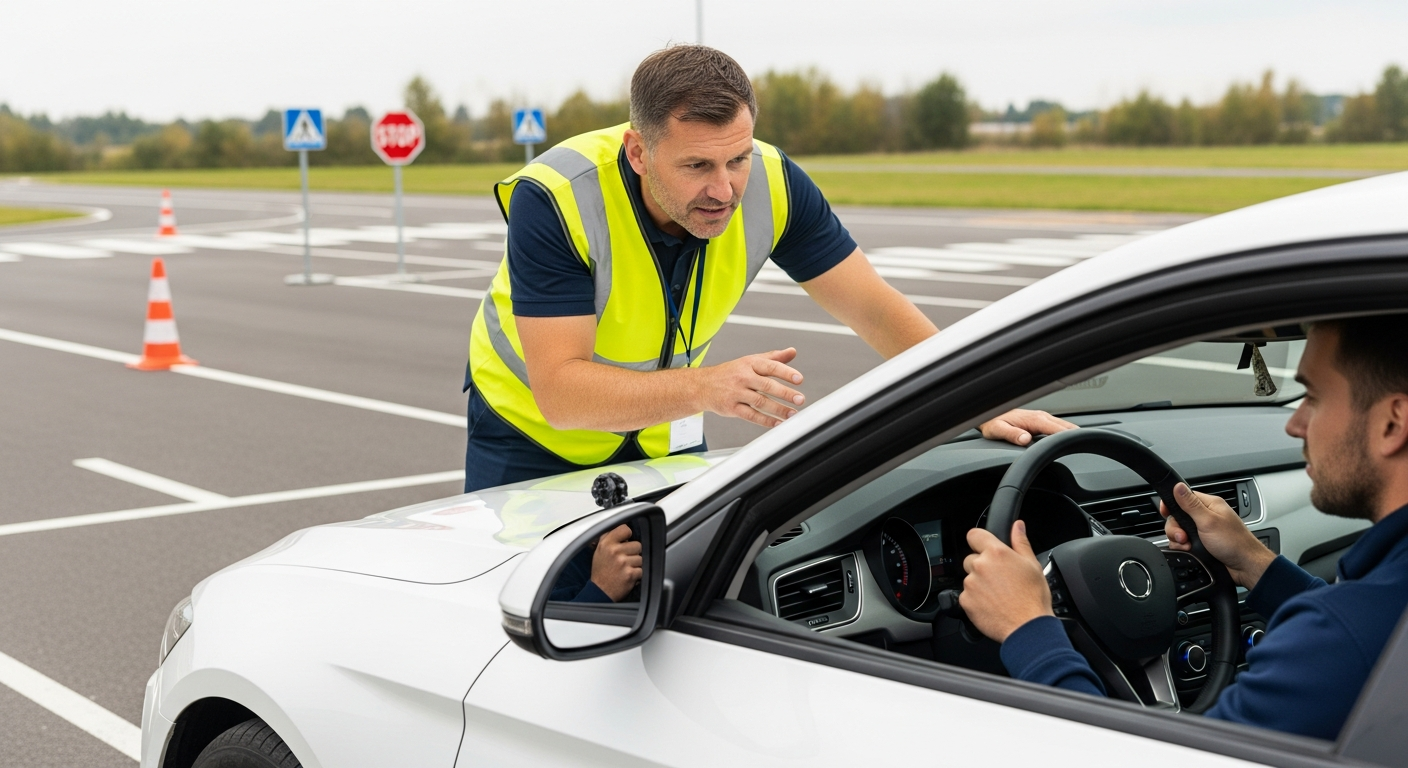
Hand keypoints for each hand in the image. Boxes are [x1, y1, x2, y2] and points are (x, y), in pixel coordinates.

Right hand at [589, 524, 642, 601]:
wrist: (600, 592)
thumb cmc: (601, 571)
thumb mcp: (599, 551)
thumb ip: (609, 538)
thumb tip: (622, 528)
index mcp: (607, 544)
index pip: (625, 529)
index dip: (628, 535)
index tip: (627, 540)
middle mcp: (615, 551)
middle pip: (637, 545)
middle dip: (634, 552)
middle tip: (625, 559)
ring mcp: (623, 563)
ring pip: (641, 558)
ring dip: (636, 564)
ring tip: (626, 569)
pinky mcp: (630, 574)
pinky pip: (642, 570)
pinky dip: (638, 574)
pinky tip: (629, 576)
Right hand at [698, 348, 805, 427]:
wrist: (702, 386)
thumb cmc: (730, 373)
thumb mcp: (750, 361)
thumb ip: (773, 358)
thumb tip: (792, 352)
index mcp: (749, 363)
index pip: (770, 366)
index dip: (786, 372)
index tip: (799, 379)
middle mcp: (742, 377)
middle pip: (767, 385)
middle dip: (785, 393)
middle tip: (800, 399)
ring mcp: (736, 393)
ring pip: (760, 402)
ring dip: (778, 409)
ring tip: (792, 413)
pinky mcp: (731, 408)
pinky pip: (750, 415)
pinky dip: (765, 420)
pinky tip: (777, 423)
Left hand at [960, 521, 1052, 642]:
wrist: (1027, 627)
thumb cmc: (1033, 598)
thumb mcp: (1032, 565)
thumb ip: (1020, 542)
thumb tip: (1017, 526)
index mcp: (996, 553)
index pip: (974, 535)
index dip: (979, 540)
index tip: (984, 546)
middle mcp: (980, 566)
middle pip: (972, 559)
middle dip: (982, 566)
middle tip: (1000, 579)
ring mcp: (970, 584)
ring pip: (970, 578)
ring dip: (979, 583)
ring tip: (999, 594)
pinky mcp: (965, 601)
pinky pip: (966, 595)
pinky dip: (976, 599)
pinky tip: (992, 605)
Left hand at [980, 409, 1076, 445]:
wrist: (988, 413)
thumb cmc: (991, 421)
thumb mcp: (997, 430)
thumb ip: (1011, 434)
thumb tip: (1025, 439)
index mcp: (1034, 419)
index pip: (1058, 429)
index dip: (1070, 438)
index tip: (1080, 445)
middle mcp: (1041, 417)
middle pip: (1067, 428)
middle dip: (1077, 437)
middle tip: (1089, 447)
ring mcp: (1042, 418)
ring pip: (1065, 427)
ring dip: (1074, 435)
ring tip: (1085, 445)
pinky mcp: (1041, 421)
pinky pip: (1059, 428)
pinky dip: (1067, 434)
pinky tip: (1070, 442)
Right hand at [1161, 483, 1274, 588]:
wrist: (1245, 567)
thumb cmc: (1234, 543)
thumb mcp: (1209, 521)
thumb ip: (1191, 504)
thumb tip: (1178, 486)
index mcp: (1209, 505)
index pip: (1183, 497)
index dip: (1172, 504)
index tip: (1165, 512)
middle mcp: (1205, 516)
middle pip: (1178, 516)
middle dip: (1176, 528)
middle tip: (1183, 536)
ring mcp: (1203, 531)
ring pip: (1179, 531)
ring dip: (1179, 540)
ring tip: (1189, 546)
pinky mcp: (1201, 543)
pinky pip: (1183, 543)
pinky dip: (1183, 548)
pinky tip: (1190, 551)